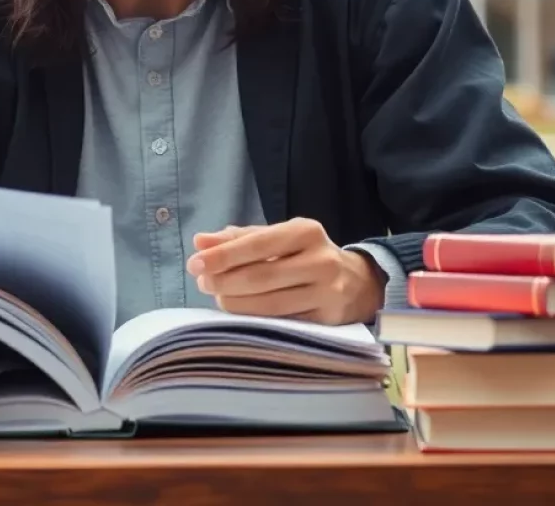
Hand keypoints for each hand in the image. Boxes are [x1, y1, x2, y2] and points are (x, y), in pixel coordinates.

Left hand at [186, 218, 387, 325]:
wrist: (359, 282)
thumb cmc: (306, 255)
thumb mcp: (279, 239)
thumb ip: (238, 239)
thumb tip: (200, 241)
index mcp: (305, 231)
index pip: (258, 243)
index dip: (224, 255)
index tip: (195, 262)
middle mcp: (319, 259)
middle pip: (262, 276)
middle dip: (225, 281)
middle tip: (202, 283)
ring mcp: (326, 292)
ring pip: (271, 304)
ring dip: (237, 303)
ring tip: (218, 297)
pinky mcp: (328, 319)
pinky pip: (283, 322)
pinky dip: (256, 319)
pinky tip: (240, 314)